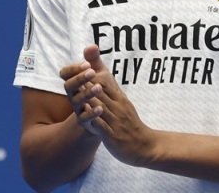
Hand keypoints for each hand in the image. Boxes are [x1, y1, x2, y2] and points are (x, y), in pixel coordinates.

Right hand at [59, 45, 110, 133]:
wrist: (105, 114)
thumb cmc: (100, 89)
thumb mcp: (100, 73)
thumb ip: (94, 59)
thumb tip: (92, 46)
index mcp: (75, 82)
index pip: (65, 73)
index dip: (73, 68)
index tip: (87, 64)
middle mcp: (73, 95)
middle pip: (68, 86)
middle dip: (79, 78)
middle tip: (92, 72)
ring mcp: (78, 108)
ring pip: (76, 101)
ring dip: (87, 93)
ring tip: (99, 88)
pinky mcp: (85, 122)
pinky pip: (84, 118)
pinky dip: (91, 113)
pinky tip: (100, 108)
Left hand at [78, 47, 154, 166]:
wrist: (144, 146)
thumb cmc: (132, 125)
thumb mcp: (127, 106)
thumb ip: (117, 96)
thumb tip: (107, 84)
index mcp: (121, 101)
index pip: (105, 85)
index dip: (92, 79)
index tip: (81, 73)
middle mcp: (118, 108)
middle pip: (101, 93)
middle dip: (87, 85)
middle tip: (74, 77)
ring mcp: (115, 122)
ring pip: (100, 107)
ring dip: (88, 99)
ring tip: (75, 92)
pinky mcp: (112, 135)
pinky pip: (101, 124)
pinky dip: (92, 117)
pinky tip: (83, 113)